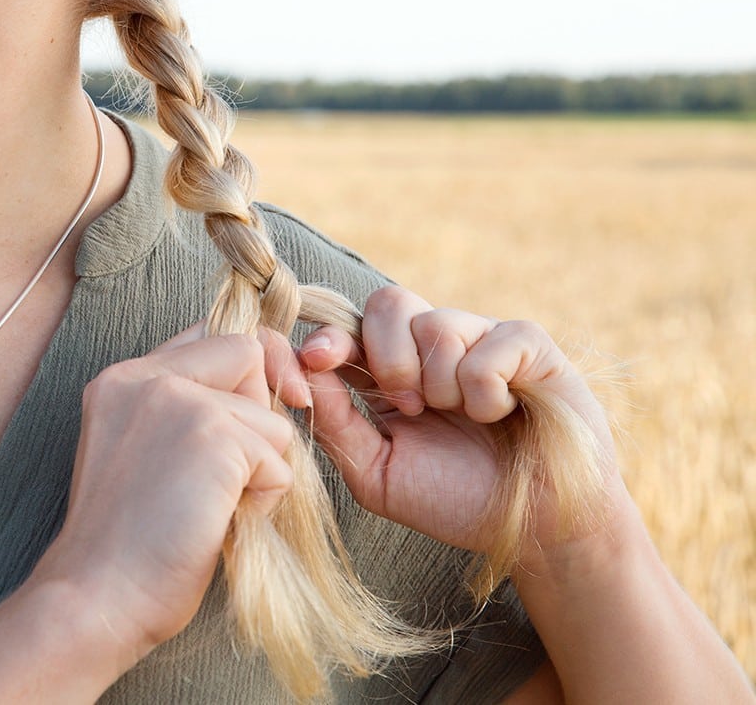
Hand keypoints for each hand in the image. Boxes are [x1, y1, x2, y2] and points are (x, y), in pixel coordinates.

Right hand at [29, 324, 305, 656]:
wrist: (97, 596)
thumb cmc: (128, 544)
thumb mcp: (142, 453)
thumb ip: (183, 411)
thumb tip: (264, 390)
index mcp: (123, 379)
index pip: (207, 333)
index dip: (243, 367)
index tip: (256, 409)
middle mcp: (146, 377)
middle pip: (248, 353)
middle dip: (260, 413)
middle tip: (227, 474)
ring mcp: (178, 400)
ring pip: (272, 416)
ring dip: (262, 468)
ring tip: (213, 506)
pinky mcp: (212, 435)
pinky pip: (279, 457)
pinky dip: (265, 497)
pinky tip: (220, 522)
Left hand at [300, 286, 621, 569]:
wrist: (534, 531)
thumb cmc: (453, 500)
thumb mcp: (376, 473)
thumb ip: (335, 423)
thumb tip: (300, 370)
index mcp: (387, 372)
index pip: (346, 328)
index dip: (327, 336)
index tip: (316, 359)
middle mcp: (431, 347)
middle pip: (387, 302)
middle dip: (387, 356)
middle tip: (407, 407)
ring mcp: (479, 339)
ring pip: (437, 323)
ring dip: (442, 385)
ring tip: (464, 418)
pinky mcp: (527, 344)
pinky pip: (489, 344)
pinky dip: (487, 389)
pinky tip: (501, 414)